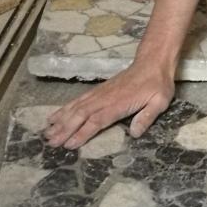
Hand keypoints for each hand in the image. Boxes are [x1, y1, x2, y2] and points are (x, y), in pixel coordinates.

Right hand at [44, 59, 174, 148]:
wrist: (152, 62)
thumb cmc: (157, 84)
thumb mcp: (160, 101)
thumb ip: (147, 117)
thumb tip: (134, 133)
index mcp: (120, 103)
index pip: (98, 120)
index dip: (83, 132)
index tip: (69, 144)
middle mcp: (106, 98)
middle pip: (82, 114)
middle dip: (65, 129)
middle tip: (50, 143)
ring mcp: (100, 93)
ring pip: (77, 107)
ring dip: (61, 119)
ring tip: (47, 132)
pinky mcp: (98, 90)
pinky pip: (79, 100)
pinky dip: (65, 108)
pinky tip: (55, 115)